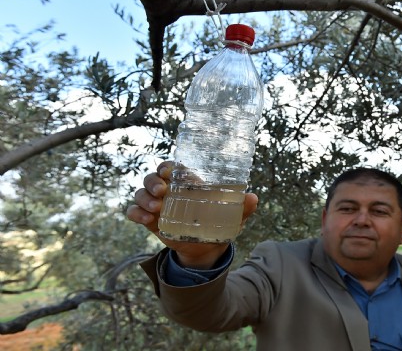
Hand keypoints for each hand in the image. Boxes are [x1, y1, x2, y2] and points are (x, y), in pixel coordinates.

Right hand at [126, 161, 258, 267]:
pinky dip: (136, 213)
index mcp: (186, 183)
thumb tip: (253, 198)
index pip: (171, 167)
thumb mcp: (231, 217)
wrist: (205, 249)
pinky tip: (146, 221)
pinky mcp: (149, 220)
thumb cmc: (218, 225)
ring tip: (155, 209)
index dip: (167, 166)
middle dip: (153, 182)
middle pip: (152, 177)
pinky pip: (133, 211)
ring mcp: (156, 205)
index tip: (169, 172)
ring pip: (140, 193)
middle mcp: (168, 191)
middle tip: (162, 192)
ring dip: (144, 198)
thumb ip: (242, 208)